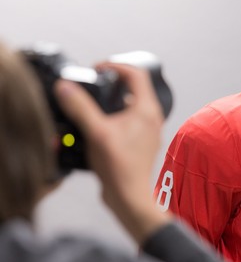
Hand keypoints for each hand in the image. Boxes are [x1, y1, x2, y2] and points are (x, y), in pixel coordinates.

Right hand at [53, 62, 170, 243]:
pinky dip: (115, 116)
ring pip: (131, 104)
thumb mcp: (96, 132)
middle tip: (94, 83)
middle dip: (112, 82)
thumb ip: (81, 107)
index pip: (136, 73)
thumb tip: (67, 87)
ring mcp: (149, 130)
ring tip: (94, 104)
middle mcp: (152, 117)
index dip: (115, 65)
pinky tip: (99, 125)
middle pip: (134, 87)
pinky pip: (129, 120)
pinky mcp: (141, 141)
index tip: (97, 68)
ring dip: (113, 100)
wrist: (129, 196)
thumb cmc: (120, 167)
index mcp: (147, 110)